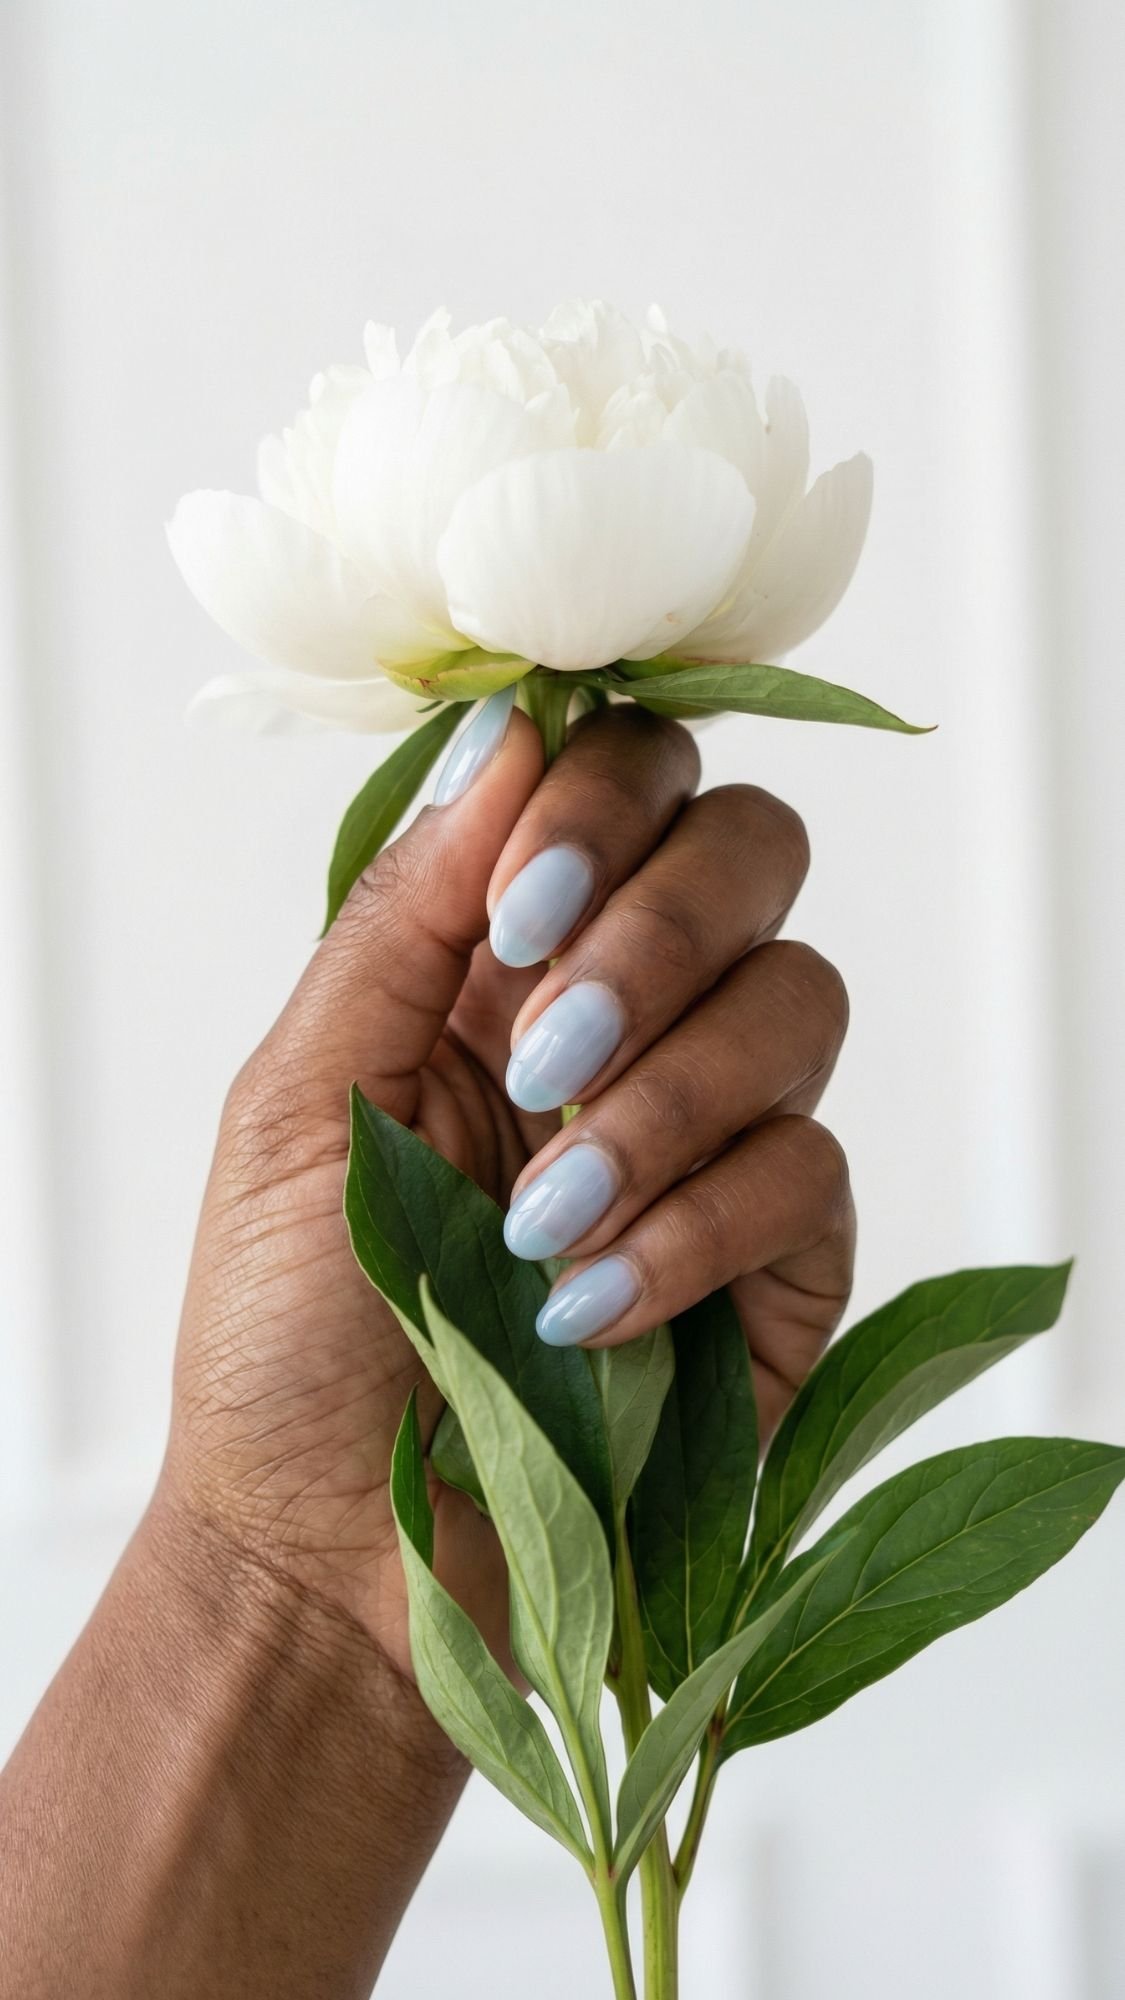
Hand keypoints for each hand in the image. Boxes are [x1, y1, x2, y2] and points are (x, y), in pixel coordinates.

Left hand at [163, 697, 853, 1687]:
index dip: (602, 805)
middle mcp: (631, 1017)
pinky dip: (695, 1229)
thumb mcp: (300, 1101)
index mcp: (506, 960)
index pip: (626, 786)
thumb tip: (506, 738)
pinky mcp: (783, 1259)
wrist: (334, 1549)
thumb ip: (401, 919)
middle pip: (749, 854)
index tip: (518, 906)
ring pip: (797, 1002)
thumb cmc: (288, 1330)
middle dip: (655, 932)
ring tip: (542, 1217)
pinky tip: (591, 1309)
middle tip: (540, 1051)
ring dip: (664, 1097)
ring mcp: (717, 1132)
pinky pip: (806, 1175)